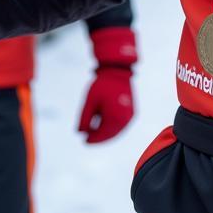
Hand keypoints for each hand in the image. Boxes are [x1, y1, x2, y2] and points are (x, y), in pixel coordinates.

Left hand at [77, 27, 136, 142]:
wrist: (118, 71)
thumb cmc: (103, 85)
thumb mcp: (90, 102)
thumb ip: (85, 119)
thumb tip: (80, 132)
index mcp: (115, 117)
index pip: (103, 135)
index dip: (93, 140)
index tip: (84, 141)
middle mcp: (125, 119)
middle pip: (110, 134)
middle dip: (99, 138)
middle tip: (88, 138)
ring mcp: (130, 116)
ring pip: (116, 130)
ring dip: (106, 133)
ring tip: (94, 131)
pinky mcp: (132, 111)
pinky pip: (121, 124)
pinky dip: (112, 127)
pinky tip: (103, 124)